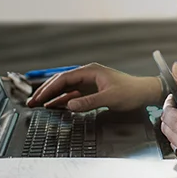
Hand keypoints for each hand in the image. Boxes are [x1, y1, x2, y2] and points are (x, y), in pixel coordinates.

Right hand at [23, 63, 159, 111]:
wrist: (145, 93)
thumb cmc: (131, 92)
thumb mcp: (110, 98)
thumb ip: (89, 102)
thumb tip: (69, 105)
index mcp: (89, 71)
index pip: (64, 78)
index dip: (49, 88)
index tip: (39, 98)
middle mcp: (87, 75)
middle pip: (61, 82)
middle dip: (45, 92)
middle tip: (32, 102)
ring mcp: (88, 83)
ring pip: (65, 89)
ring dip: (52, 97)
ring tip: (38, 105)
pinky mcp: (91, 91)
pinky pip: (72, 95)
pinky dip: (62, 100)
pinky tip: (53, 106)